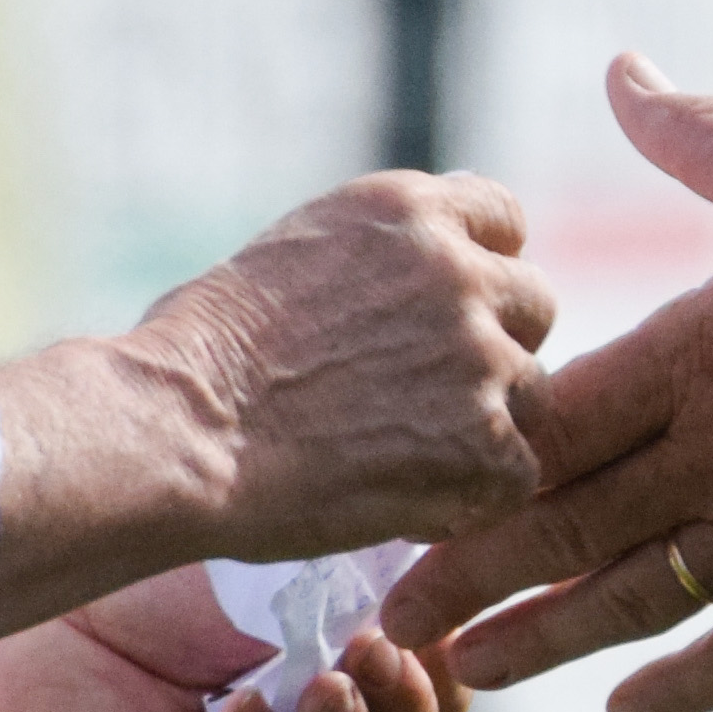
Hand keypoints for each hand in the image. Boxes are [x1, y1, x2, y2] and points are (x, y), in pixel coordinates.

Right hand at [0, 170, 562, 642]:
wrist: (179, 431)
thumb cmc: (200, 353)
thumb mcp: (296, 253)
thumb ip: (380, 258)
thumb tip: (417, 278)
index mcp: (410, 210)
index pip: (504, 220)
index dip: (482, 269)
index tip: (451, 312)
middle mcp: (459, 271)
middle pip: (533, 305)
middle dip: (495, 347)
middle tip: (428, 397)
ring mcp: (480, 358)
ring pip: (532, 395)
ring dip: (486, 426)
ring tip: (399, 456)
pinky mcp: (485, 444)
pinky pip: (518, 475)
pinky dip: (471, 497)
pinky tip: (406, 501)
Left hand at [382, 60, 712, 711]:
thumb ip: (696, 138)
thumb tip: (620, 67)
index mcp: (704, 345)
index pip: (545, 424)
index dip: (457, 468)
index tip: (388, 495)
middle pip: (563, 529)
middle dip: (463, 582)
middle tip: (381, 624)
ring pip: (636, 600)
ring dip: (541, 643)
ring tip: (464, 678)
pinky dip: (681, 685)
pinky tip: (621, 709)